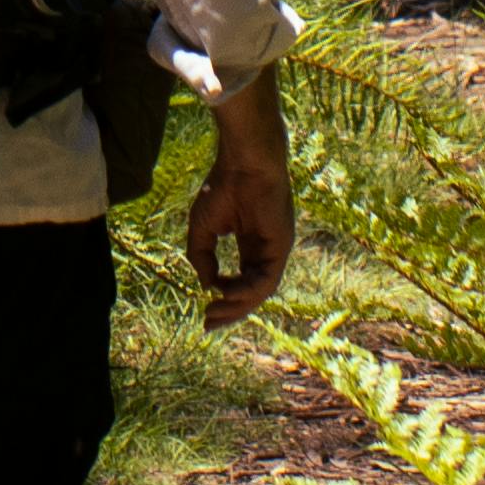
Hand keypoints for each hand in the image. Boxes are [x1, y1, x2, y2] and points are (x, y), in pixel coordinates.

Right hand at [191, 80, 297, 325]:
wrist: (243, 162)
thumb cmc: (223, 186)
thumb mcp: (203, 228)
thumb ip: (202, 258)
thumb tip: (206, 286)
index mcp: (251, 244)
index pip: (241, 282)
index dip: (224, 301)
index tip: (204, 314)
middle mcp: (265, 250)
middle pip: (251, 292)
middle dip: (230, 311)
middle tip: (208, 323)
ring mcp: (275, 249)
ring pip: (260, 291)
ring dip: (237, 306)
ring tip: (213, 312)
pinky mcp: (282, 246)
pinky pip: (267, 279)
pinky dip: (247, 291)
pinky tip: (226, 293)